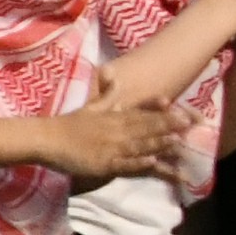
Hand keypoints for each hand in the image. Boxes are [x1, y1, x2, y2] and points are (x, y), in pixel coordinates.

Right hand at [54, 89, 184, 180]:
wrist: (46, 138)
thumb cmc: (68, 124)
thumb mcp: (90, 105)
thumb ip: (106, 92)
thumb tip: (110, 70)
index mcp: (113, 117)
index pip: (140, 113)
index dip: (160, 110)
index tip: (178, 106)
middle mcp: (115, 130)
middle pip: (145, 127)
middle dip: (168, 125)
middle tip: (189, 123)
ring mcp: (110, 147)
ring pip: (139, 144)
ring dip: (158, 143)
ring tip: (178, 142)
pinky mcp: (102, 164)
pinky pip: (123, 163)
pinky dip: (138, 162)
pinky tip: (152, 161)